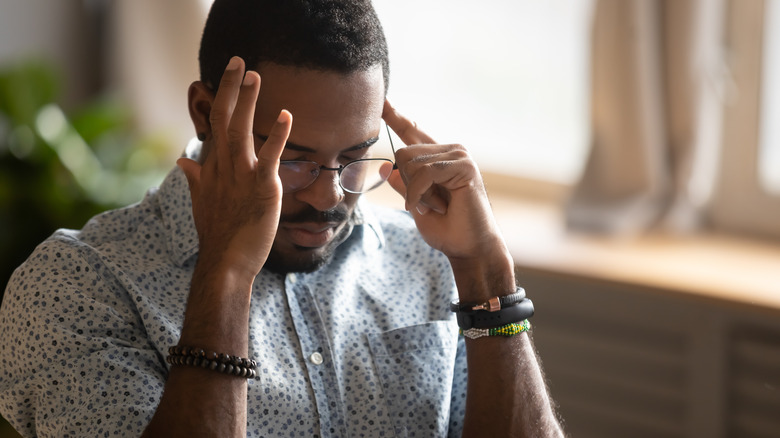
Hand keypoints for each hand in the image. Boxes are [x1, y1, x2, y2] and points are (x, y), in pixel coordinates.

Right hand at [177, 57, 291, 279]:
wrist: (225, 263)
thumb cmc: (218, 235)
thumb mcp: (202, 202)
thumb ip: (195, 179)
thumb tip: (182, 162)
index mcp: (212, 168)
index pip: (216, 125)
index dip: (222, 98)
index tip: (229, 76)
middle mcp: (223, 167)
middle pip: (224, 119)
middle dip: (230, 89)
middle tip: (239, 61)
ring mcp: (241, 176)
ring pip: (240, 131)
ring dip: (247, 102)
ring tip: (254, 75)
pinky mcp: (261, 188)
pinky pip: (269, 157)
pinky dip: (278, 135)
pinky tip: (286, 115)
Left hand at [382, 100, 507, 262]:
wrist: (470, 248)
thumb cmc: (446, 229)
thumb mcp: (416, 205)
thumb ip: (404, 185)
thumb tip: (388, 167)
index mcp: (437, 158)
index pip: (412, 132)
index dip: (396, 117)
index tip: (382, 102)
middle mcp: (449, 151)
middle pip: (403, 153)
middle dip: (408, 185)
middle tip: (428, 205)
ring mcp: (459, 155)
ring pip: (412, 163)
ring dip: (417, 193)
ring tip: (438, 207)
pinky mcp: (464, 165)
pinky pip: (425, 172)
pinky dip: (420, 194)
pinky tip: (432, 207)